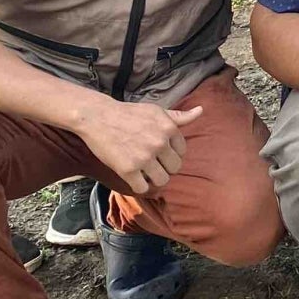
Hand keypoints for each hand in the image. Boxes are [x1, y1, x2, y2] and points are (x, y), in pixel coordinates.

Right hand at [79, 99, 201, 194]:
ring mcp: (144, 157)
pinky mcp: (128, 170)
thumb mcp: (156, 111)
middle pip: (175, 168)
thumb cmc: (129, 113)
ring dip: (153, 178)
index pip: (182, 152)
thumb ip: (178, 116)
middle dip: (165, 167)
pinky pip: (143, 188)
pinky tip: (134, 177)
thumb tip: (200, 111)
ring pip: (162, 180)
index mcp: (169, 129)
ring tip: (143, 171)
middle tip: (151, 163)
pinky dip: (139, 185)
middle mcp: (159, 143)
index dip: (170, 154)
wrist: (98, 117)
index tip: (159, 152)